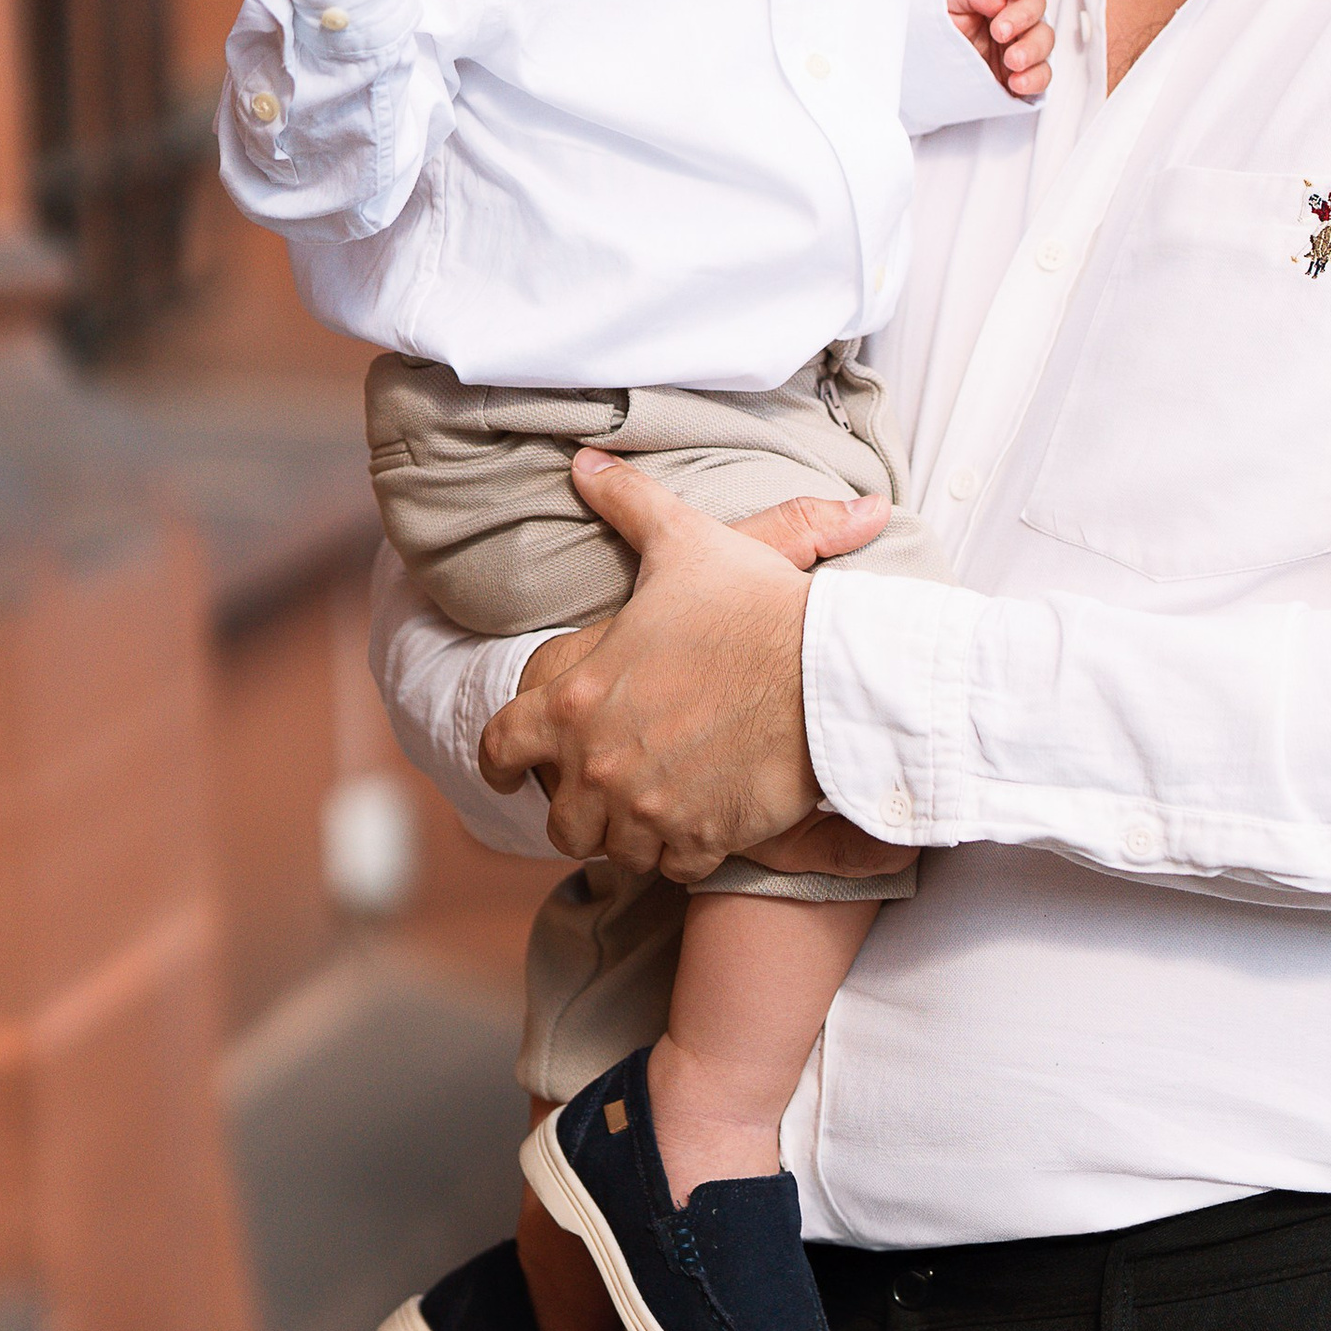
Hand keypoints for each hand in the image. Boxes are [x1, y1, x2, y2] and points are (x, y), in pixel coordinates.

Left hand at [475, 468, 890, 877]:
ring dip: (625, 834)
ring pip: (610, 850)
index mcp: (575, 695)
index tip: (510, 765)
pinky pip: (672, 866)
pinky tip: (700, 827)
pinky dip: (681, 852)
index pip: (504, 742)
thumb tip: (584, 464)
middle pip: (556, 814)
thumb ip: (627, 505)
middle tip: (597, 791)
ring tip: (648, 813)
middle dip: (572, 805)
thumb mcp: (683, 543)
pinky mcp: (698, 839)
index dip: (504, 755)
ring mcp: (646, 808)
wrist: (825, 675)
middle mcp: (598, 763)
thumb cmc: (752, 607)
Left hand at [948, 0, 1052, 99]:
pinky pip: (1041, 73)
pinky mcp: (1025, 68)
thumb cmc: (942, 19)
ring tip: (1012, 60)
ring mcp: (1023, 38)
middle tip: (1000, 31)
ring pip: (1044, 38)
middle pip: (1036, 3)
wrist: (932, 58)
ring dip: (1031, 49)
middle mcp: (1015, 7)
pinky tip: (1016, 81)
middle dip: (1022, 16)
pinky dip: (1033, 79)